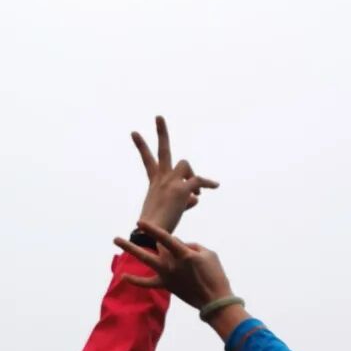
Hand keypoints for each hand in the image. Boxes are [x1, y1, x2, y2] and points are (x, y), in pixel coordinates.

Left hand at [114, 220, 233, 310]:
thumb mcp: (208, 254)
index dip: (151, 229)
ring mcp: (167, 275)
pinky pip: (148, 283)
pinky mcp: (167, 285)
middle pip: (153, 247)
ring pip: (145, 259)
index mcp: (183, 254)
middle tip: (126, 237)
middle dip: (143, 241)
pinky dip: (136, 280)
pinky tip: (123, 276)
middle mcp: (171, 264)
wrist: (215, 300)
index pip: (164, 238)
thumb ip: (191, 246)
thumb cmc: (215, 275)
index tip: (139, 223)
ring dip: (130, 249)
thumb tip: (180, 246)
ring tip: (116, 240)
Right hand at [133, 116, 217, 233]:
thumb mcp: (171, 211)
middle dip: (161, 131)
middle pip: (162, 150)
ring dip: (192, 175)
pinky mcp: (182, 189)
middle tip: (159, 116)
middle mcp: (161, 178)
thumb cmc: (159, 228)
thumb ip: (185, 200)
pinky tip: (216, 186)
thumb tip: (197, 198)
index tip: (134, 132)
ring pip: (186, 165)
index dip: (141, 146)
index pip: (147, 160)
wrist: (152, 234)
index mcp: (154, 183)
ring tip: (192, 193)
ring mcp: (171, 181)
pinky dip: (208, 183)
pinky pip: (199, 181)